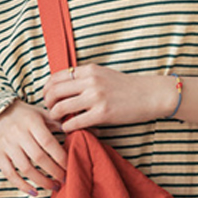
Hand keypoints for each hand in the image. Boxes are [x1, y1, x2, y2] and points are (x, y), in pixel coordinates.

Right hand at [0, 100, 67, 194]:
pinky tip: (34, 192)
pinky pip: (9, 174)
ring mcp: (6, 145)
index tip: (71, 166)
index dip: (61, 157)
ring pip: (25, 168)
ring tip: (55, 187)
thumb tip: (80, 132)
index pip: (49, 143)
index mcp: (31, 122)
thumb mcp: (42, 113)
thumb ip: (58, 123)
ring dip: (42, 181)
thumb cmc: (25, 115)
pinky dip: (22, 185)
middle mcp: (18, 133)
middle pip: (39, 157)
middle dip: (55, 171)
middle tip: (66, 179)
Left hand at [43, 64, 176, 131]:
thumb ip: (85, 78)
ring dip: (55, 116)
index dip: (47, 89)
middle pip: (55, 91)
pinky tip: (69, 128)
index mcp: (89, 70)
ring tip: (59, 120)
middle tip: (50, 110)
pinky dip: (67, 126)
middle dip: (47, 103)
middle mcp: (90, 81)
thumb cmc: (127, 87)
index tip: (47, 97)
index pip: (56, 77)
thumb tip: (64, 87)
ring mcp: (96, 97)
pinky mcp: (102, 113)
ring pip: (61, 107)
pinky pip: (75, 122)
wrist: (151, 94)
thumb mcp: (104, 74)